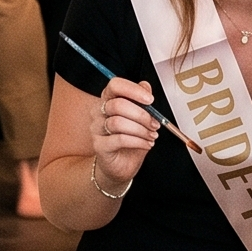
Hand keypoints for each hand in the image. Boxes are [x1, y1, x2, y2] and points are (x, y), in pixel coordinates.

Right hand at [94, 76, 158, 191]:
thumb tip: (145, 86)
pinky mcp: (99, 145)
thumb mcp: (141, 119)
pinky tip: (147, 144)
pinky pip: (120, 139)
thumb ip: (142, 102)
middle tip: (155, 124)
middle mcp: (99, 112)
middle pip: (117, 105)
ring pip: (118, 122)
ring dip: (141, 130)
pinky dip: (138, 141)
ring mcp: (96, 129)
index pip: (115, 85)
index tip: (150, 99)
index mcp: (108, 100)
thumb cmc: (130, 140)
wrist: (121, 165)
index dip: (133, 90)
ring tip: (152, 136)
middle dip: (141, 115)